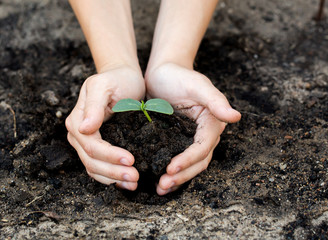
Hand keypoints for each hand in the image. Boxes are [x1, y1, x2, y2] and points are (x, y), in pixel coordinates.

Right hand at [66, 66, 144, 189]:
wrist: (124, 78)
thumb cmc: (117, 79)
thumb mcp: (104, 86)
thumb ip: (93, 105)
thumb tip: (83, 128)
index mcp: (77, 120)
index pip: (92, 146)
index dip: (110, 156)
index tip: (130, 160)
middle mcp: (79, 134)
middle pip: (92, 161)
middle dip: (113, 172)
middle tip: (135, 177)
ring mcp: (86, 142)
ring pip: (94, 168)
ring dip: (113, 179)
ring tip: (133, 183)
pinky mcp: (98, 146)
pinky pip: (100, 168)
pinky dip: (111, 177)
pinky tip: (126, 182)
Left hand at [145, 63, 240, 194]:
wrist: (163, 74)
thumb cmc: (179, 76)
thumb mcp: (196, 85)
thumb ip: (215, 100)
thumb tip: (236, 117)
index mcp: (212, 122)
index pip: (203, 147)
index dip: (188, 160)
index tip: (170, 168)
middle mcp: (204, 135)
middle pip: (198, 161)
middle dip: (182, 175)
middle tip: (163, 184)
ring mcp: (191, 140)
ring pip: (191, 166)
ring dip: (178, 179)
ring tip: (161, 189)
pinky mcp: (177, 141)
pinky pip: (179, 161)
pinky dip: (172, 173)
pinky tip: (160, 182)